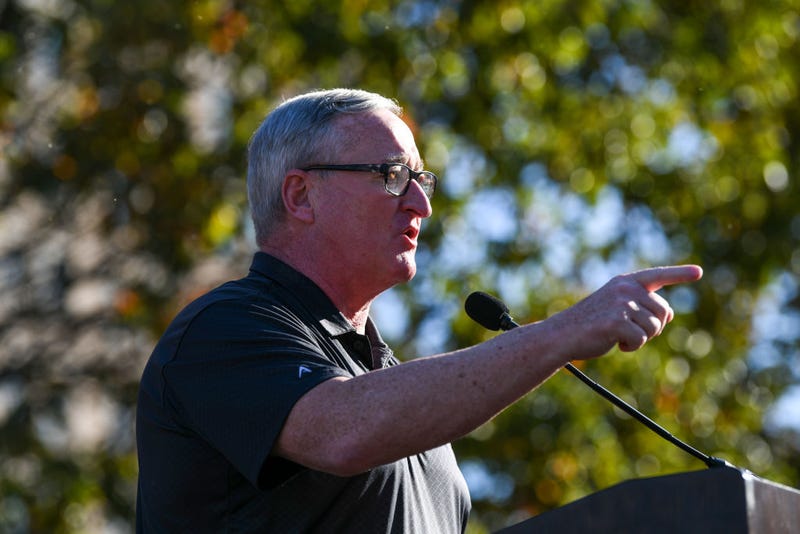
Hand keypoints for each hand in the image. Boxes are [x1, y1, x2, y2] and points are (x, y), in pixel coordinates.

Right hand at [551, 265, 702, 358]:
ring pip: (654, 328)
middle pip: (663, 312)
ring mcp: (621, 304)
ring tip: (617, 335)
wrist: (562, 334)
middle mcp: (625, 289)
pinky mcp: (617, 321)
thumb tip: (671, 314)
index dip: (679, 274)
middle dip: (652, 327)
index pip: (657, 276)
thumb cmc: (590, 324)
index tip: (699, 272)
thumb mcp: (616, 308)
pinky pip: (640, 339)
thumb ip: (641, 306)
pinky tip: (614, 342)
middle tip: (627, 331)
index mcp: (625, 282)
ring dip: (639, 338)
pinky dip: (630, 347)